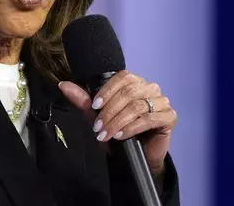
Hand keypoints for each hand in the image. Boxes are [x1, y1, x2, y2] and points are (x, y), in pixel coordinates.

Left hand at [59, 71, 176, 174]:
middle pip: (129, 92)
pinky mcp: (170, 117)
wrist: (137, 157)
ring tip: (107, 134)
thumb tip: (63, 84)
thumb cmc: (119, 133)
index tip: (95, 106)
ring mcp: (162, 101)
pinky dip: (133, 127)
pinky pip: (150, 119)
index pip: (122, 77)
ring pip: (138, 106)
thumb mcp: (98, 116)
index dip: (108, 90)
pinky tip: (122, 135)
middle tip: (98, 128)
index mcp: (135, 82)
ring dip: (118, 121)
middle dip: (110, 111)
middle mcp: (150, 88)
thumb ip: (83, 100)